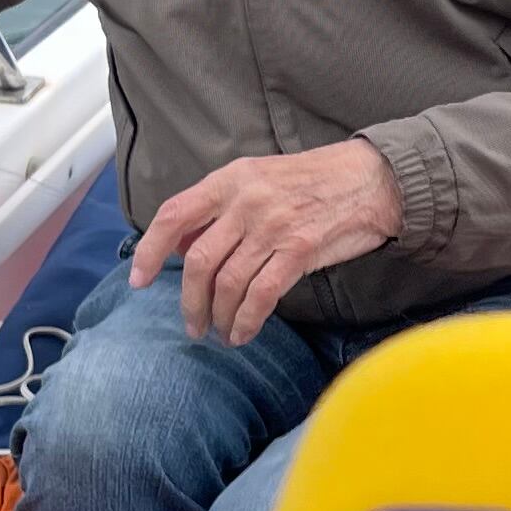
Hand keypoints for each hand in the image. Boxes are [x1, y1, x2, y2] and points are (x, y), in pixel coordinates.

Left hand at [131, 140, 403, 346]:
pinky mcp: (299, 250)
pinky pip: (261, 295)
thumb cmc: (313, 181)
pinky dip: (247, 320)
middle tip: (192, 324)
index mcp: (230, 179)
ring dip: (218, 316)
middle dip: (189, 301)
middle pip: (198, 261)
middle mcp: (246, 201)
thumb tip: (179, 244)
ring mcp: (273, 226)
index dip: (150, 251)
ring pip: (227, 283)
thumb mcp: (258, 178)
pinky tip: (244, 332)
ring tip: (220, 332)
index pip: (173, 215)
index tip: (139, 280)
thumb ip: (219, 208)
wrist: (371, 179)